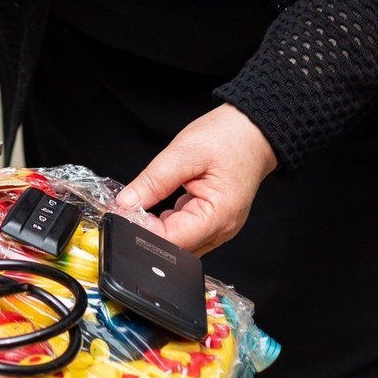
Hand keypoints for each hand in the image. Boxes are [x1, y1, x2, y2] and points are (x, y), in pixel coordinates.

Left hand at [112, 104, 277, 255]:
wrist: (253, 130)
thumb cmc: (229, 138)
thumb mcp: (184, 152)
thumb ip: (153, 181)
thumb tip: (126, 203)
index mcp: (219, 216)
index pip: (173, 240)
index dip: (144, 230)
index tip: (124, 214)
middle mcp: (221, 229)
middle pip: (176, 246)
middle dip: (148, 230)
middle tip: (127, 207)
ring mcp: (218, 226)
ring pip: (178, 240)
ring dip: (157, 226)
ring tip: (144, 200)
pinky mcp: (212, 219)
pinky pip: (184, 228)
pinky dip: (168, 219)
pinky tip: (160, 201)